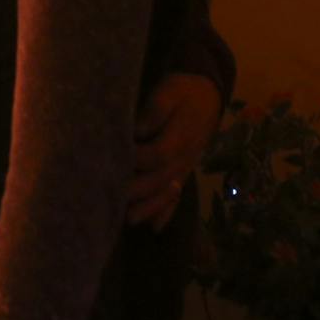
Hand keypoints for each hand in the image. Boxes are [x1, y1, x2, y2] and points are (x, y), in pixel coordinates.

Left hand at [127, 73, 222, 225]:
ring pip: (167, 192)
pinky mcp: (184, 170)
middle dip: (137, 192)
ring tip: (129, 221)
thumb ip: (155, 110)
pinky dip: (167, 211)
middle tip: (112, 201)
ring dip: (149, 208)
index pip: (156, 155)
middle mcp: (184, 158)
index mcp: (180, 138)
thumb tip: (138, 130)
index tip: (113, 161)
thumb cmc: (183, 91)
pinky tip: (155, 227)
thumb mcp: (169, 91)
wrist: (208, 95)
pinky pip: (178, 195)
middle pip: (159, 179)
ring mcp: (185, 167)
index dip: (135, 160)